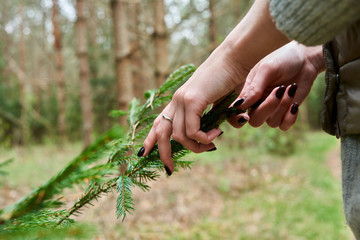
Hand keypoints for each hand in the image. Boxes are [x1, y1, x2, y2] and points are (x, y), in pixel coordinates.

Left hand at [138, 0, 290, 173]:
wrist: (235, 59)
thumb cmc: (230, 80)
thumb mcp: (219, 104)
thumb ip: (213, 119)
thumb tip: (215, 134)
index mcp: (179, 101)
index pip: (158, 122)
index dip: (150, 139)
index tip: (143, 155)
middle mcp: (177, 100)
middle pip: (160, 132)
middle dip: (163, 154)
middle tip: (169, 170)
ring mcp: (182, 99)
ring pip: (179, 135)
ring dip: (196, 146)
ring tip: (212, 144)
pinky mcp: (192, 99)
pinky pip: (192, 130)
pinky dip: (204, 138)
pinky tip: (216, 134)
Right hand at [228, 41, 324, 130]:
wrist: (306, 59)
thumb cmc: (283, 59)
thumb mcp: (267, 69)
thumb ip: (254, 87)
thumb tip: (240, 105)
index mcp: (248, 92)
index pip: (234, 112)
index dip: (235, 118)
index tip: (244, 116)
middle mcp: (258, 103)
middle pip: (254, 120)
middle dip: (267, 108)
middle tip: (279, 90)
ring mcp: (273, 109)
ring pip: (272, 122)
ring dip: (282, 106)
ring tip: (290, 88)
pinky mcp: (287, 112)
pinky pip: (284, 126)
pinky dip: (290, 118)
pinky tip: (295, 104)